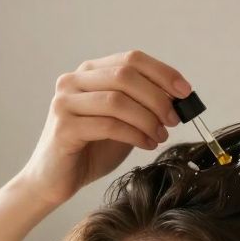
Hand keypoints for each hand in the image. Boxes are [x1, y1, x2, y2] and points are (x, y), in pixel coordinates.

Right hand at [14, 50, 191, 206]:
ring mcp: (64, 103)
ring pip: (118, 100)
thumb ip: (142, 105)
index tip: (185, 91)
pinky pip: (108, 125)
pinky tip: (146, 145)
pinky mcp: (64, 127)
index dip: (162, 73)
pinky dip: (134, 135)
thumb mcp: (123, 122)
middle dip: (157, 97)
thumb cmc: (90, 151)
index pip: (131, 59)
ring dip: (147, 118)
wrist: (54, 181)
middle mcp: (73, 81)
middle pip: (125, 75)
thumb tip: (178, 98)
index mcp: (89, 73)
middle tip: (175, 118)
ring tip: (160, 135)